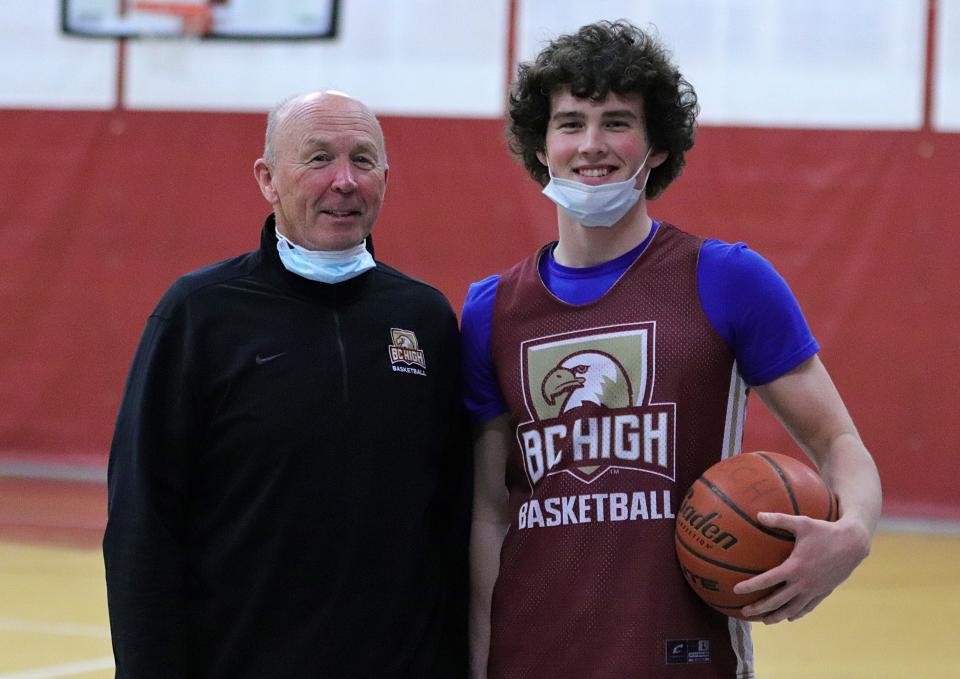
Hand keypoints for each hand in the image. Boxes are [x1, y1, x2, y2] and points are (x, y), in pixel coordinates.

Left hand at [734, 511, 870, 623]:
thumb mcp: (802, 523)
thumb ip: (779, 520)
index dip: (750, 586)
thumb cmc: (825, 531)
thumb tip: (758, 514)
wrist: (853, 545)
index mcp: (794, 568)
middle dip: (759, 608)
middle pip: (777, 601)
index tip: (736, 590)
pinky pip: (808, 607)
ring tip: (764, 621)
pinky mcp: (823, 592)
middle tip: (744, 612)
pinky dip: (796, 613)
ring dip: (777, 616)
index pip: (767, 580)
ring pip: (792, 609)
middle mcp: (803, 583)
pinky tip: (789, 617)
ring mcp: (814, 590)